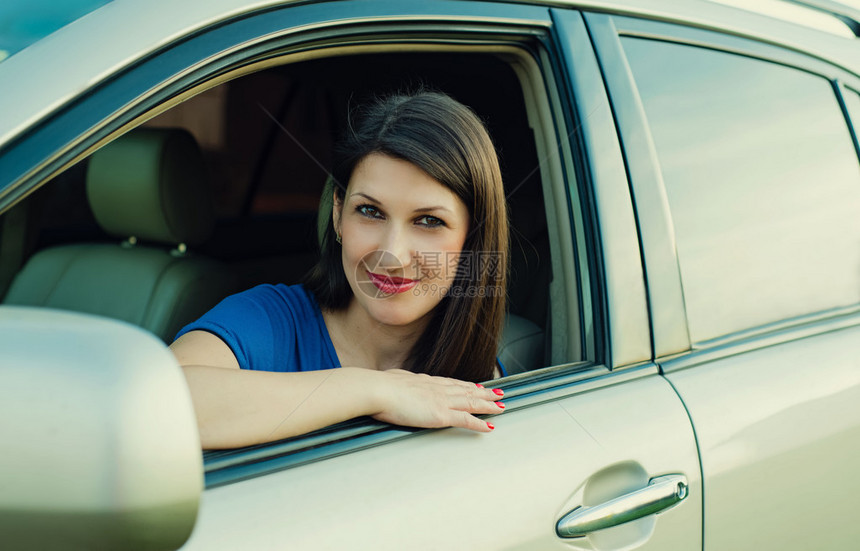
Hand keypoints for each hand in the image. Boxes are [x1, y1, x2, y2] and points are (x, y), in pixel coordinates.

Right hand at [370, 369, 504, 431]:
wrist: (378, 390)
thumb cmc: (379, 387)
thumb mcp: (391, 380)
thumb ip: (397, 383)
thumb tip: (392, 382)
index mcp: (425, 380)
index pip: (451, 382)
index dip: (467, 384)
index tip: (477, 385)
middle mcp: (437, 388)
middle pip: (467, 390)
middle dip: (484, 392)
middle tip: (498, 393)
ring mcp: (441, 401)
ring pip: (471, 402)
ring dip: (488, 404)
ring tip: (501, 406)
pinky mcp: (441, 415)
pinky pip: (466, 420)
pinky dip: (479, 423)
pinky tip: (489, 426)